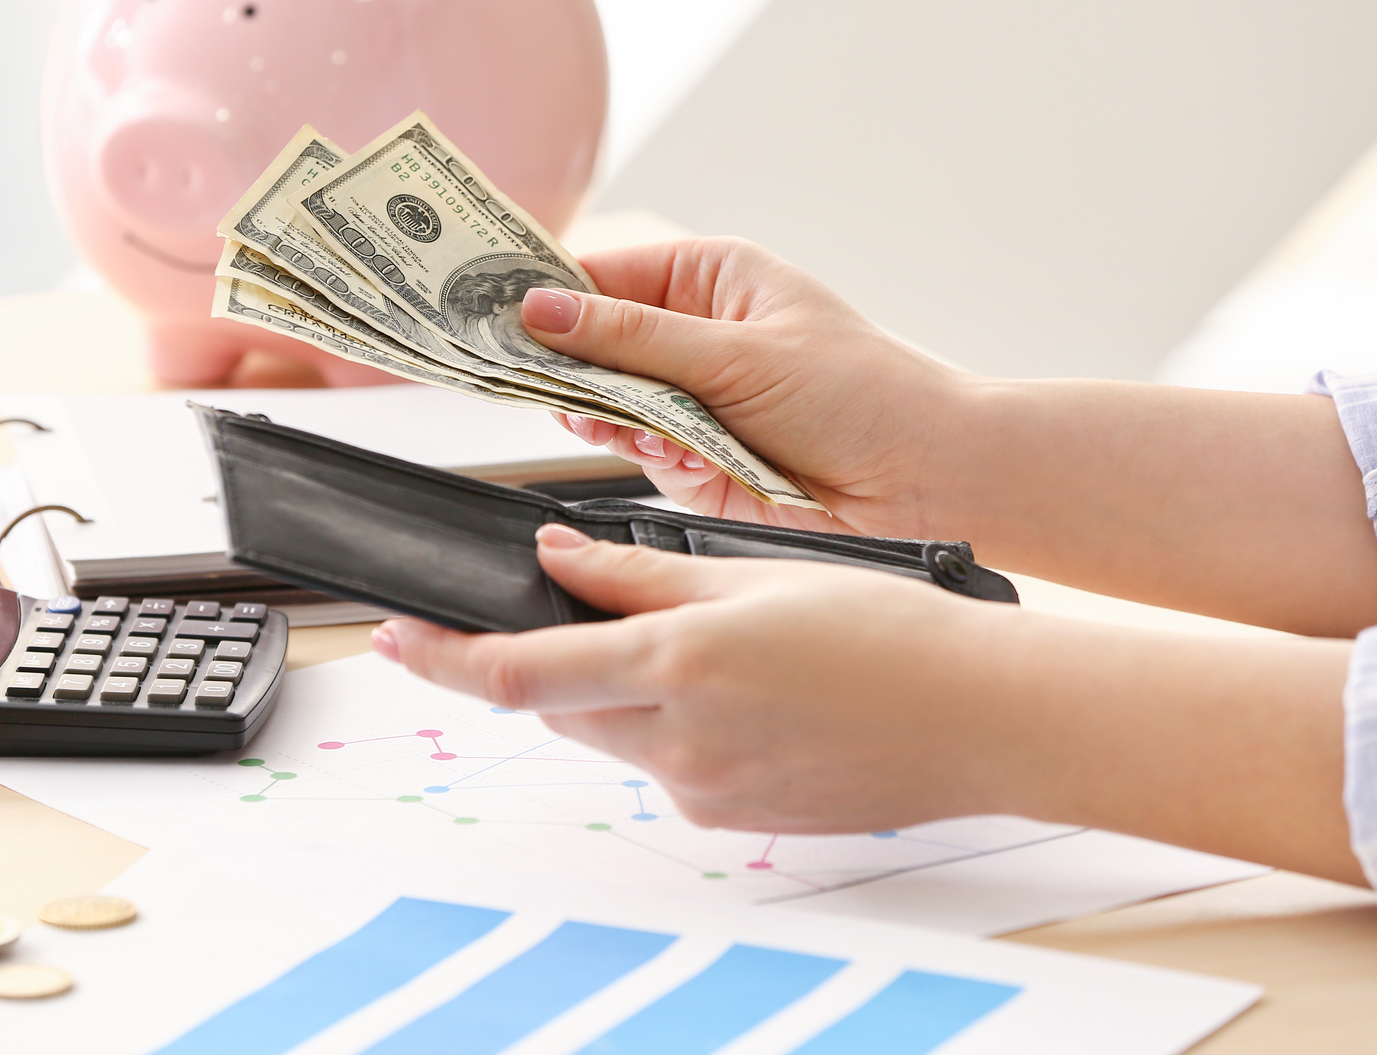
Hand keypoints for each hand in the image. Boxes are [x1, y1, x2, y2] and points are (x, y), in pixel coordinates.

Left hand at [375, 525, 1016, 832]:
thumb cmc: (890, 633)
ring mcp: (705, 791)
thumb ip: (637, 575)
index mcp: (673, 668)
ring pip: (614, 734)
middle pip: (559, 703)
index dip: (440, 659)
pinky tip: (745, 693)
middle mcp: (676, 743)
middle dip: (543, 661)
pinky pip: (669, 766)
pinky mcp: (737, 819)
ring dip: (616, 689)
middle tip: (575, 615)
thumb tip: (556, 558)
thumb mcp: (752, 574)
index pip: (514, 673)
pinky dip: (673, 724)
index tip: (392, 638)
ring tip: (704, 646)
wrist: (984, 717)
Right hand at [521, 237, 967, 537]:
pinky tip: (684, 455)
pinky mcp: (692, 464)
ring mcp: (688, 402)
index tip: (482, 299)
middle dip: (562, 358)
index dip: (541, 285)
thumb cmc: (864, 394)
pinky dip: (646, 456)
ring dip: (608, 413)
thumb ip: (630, 337)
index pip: (599, 271)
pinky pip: (634, 453)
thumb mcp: (737, 351)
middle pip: (587, 341)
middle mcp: (692, 337)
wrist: (926, 486)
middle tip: (519, 366)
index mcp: (708, 279)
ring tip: (629, 419)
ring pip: (601, 403)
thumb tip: (540, 310)